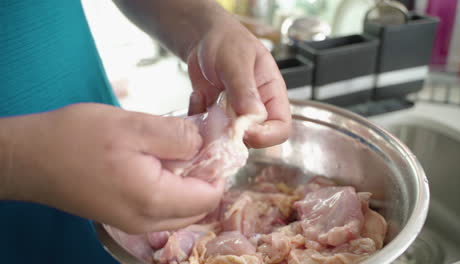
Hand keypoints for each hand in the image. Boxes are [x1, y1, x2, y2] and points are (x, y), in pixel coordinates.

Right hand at [2, 103, 223, 233]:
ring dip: (189, 180)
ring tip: (177, 147)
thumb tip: (207, 141)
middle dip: (206, 174)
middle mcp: (147, 221)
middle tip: (197, 141)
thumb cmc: (76, 138)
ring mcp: (134, 222)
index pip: (210, 195)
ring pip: (182, 208)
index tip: (214, 140)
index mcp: (154, 200)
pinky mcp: (123, 216)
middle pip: (199, 206)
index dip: (219, 168)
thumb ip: (178, 135)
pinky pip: (162, 206)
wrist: (30, 158)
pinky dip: (171, 185)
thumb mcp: (133, 126)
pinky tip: (158, 159)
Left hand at [186, 16, 291, 148]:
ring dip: (213, 128)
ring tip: (204, 100)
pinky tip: (196, 96)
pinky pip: (207, 131)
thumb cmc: (228, 42)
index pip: (281, 128)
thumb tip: (254, 115)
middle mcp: (256, 110)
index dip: (266, 136)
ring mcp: (234, 115)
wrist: (204, 38)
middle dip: (235, 134)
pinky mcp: (215, 117)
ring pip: (229, 139)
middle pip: (255, 139)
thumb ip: (244, 88)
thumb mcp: (236, 60)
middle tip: (217, 119)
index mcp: (272, 95)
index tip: (245, 130)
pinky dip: (198, 119)